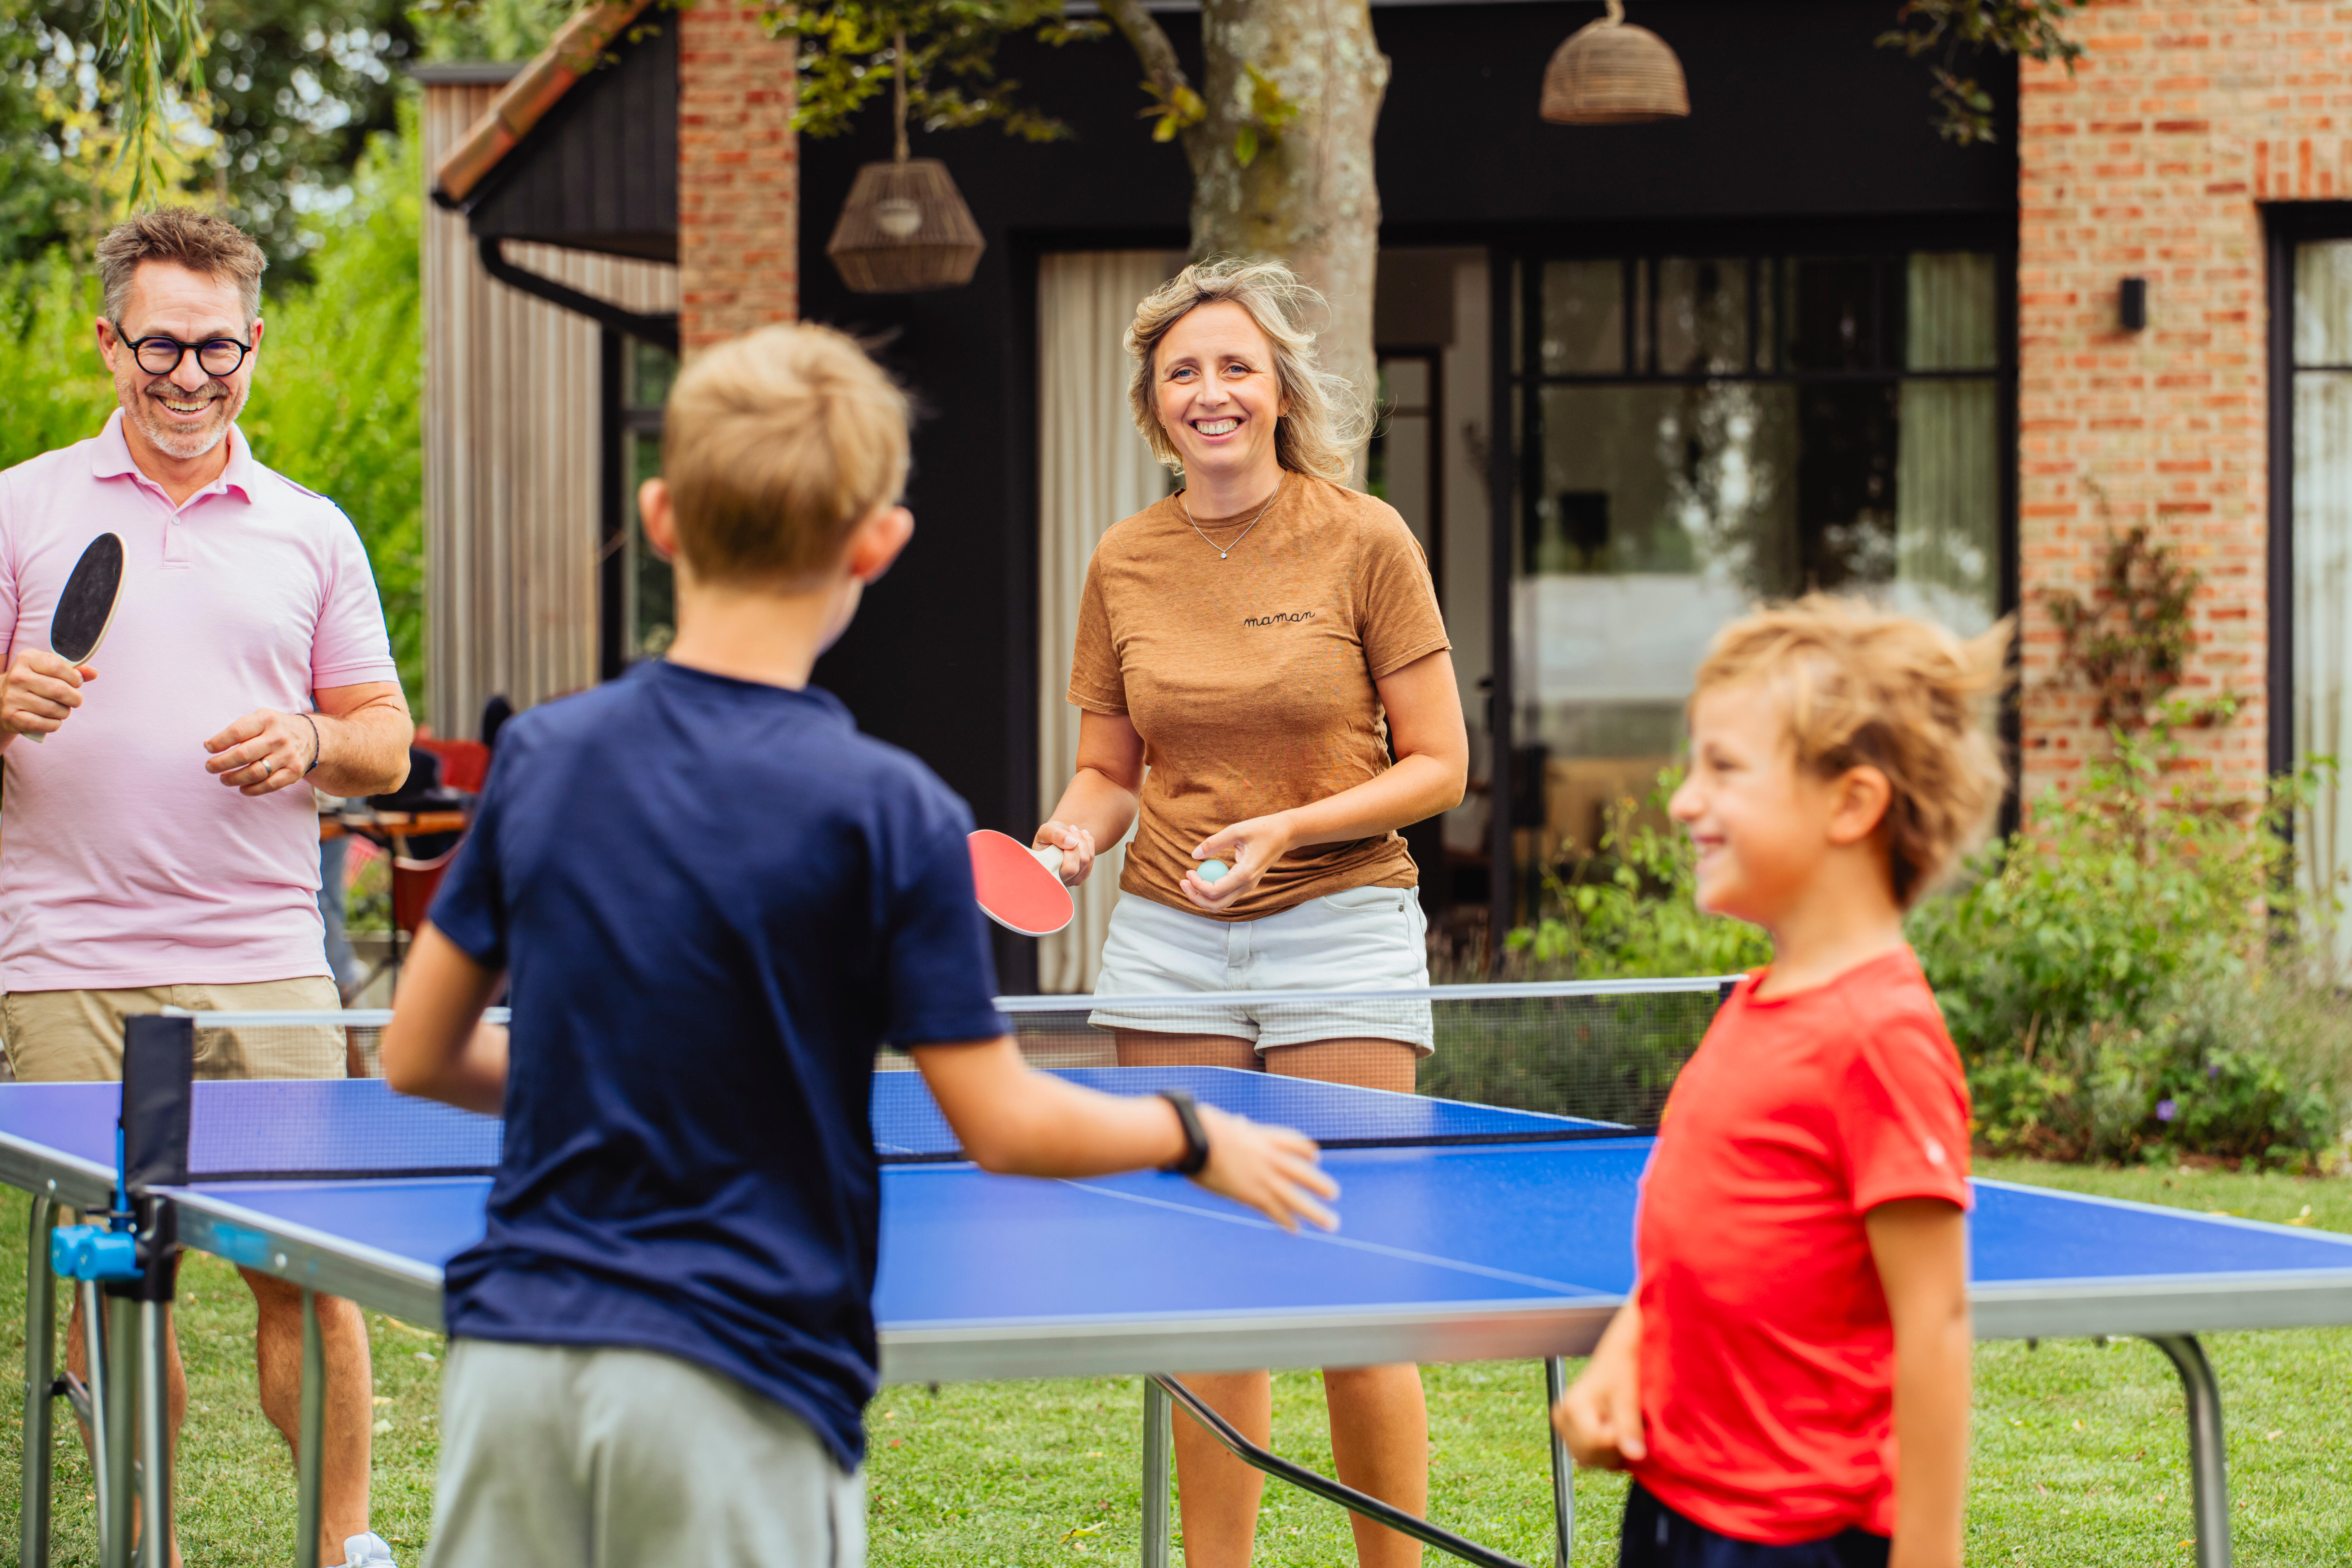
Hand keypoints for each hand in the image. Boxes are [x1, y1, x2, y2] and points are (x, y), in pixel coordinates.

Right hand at [0, 648, 94, 736]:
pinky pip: (45, 724)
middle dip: (75, 698)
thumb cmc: (35, 683)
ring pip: (54, 709)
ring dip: (64, 712)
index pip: (58, 666)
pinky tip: (51, 720)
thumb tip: (94, 673)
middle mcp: (17, 676)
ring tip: (60, 709)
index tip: (76, 683)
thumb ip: (73, 670)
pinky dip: (55, 724)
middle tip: (74, 700)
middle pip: (60, 690)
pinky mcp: (12, 717)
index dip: (74, 678)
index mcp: (27, 659)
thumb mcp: (49, 670)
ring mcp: (12, 697)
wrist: (3, 699)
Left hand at [204, 709, 317, 796]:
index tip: (208, 748)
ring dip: (233, 779)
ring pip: (255, 772)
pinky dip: (252, 790)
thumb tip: (211, 747)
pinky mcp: (294, 772)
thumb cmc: (275, 729)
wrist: (311, 736)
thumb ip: (239, 730)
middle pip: (243, 754)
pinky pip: (269, 785)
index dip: (219, 742)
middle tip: (210, 767)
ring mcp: (287, 755)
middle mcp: (278, 737)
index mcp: (266, 720)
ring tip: (224, 779)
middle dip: (221, 763)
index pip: (237, 732)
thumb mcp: (261, 718)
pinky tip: (242, 788)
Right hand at [1034, 820, 1096, 886]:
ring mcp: (1071, 880)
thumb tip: (1072, 843)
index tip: (1068, 831)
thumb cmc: (1048, 836)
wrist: (1057, 838)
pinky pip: (1091, 860)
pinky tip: (1083, 836)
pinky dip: (1090, 844)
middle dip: (1079, 843)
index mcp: (1046, 872)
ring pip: (1086, 862)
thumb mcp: (1046, 830)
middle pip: (1075, 867)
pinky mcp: (1082, 875)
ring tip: (1075, 830)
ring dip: (1084, 842)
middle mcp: (1059, 880)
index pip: (1065, 868)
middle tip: (1072, 827)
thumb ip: (1055, 834)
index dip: (1071, 851)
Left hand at [1182, 812, 1297, 909]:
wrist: (1285, 834)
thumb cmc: (1263, 829)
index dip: (1197, 885)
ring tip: (1188, 882)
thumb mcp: (1236, 831)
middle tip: (1182, 882)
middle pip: (1217, 905)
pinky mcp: (1247, 883)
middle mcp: (1247, 885)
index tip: (1188, 871)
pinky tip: (1202, 878)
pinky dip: (1212, 891)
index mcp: (1245, 874)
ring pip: (1221, 903)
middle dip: (1196, 897)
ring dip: (1203, 897)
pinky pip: (1226, 894)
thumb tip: (1194, 854)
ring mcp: (1248, 886)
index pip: (1215, 890)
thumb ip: (1214, 842)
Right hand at [1188, 1104, 1339, 1232]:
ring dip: (1315, 1212)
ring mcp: (1263, 1176)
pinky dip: (1286, 1221)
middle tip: (1333, 1194)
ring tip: (1331, 1223)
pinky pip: (1274, 1210)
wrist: (1193, 1138)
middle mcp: (1269, 1157)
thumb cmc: (1201, 1128)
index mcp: (1263, 1136)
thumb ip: (1238, 1127)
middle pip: (1302, 1172)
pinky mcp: (1251, 1194)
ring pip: (1295, 1197)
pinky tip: (1295, 1230)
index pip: (1294, 1142)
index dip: (1306, 1151)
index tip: (1316, 1157)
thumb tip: (1239, 1122)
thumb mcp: (1228, 1123)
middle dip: (1319, 1184)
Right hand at [1555, 1339, 1645, 1468]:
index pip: (1595, 1442)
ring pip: (1587, 1459)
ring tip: (1619, 1426)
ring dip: (1608, 1452)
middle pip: (1588, 1456)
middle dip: (1612, 1449)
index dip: (1618, 1440)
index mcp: (1571, 1406)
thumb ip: (1629, 1426)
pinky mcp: (1569, 1431)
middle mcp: (1561, 1417)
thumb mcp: (1628, 1396)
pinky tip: (1613, 1432)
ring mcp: (1563, 1426)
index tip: (1629, 1423)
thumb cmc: (1621, 1371)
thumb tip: (1636, 1456)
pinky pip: (1587, 1455)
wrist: (1615, 1358)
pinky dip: (1603, 1451)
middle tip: (1625, 1425)